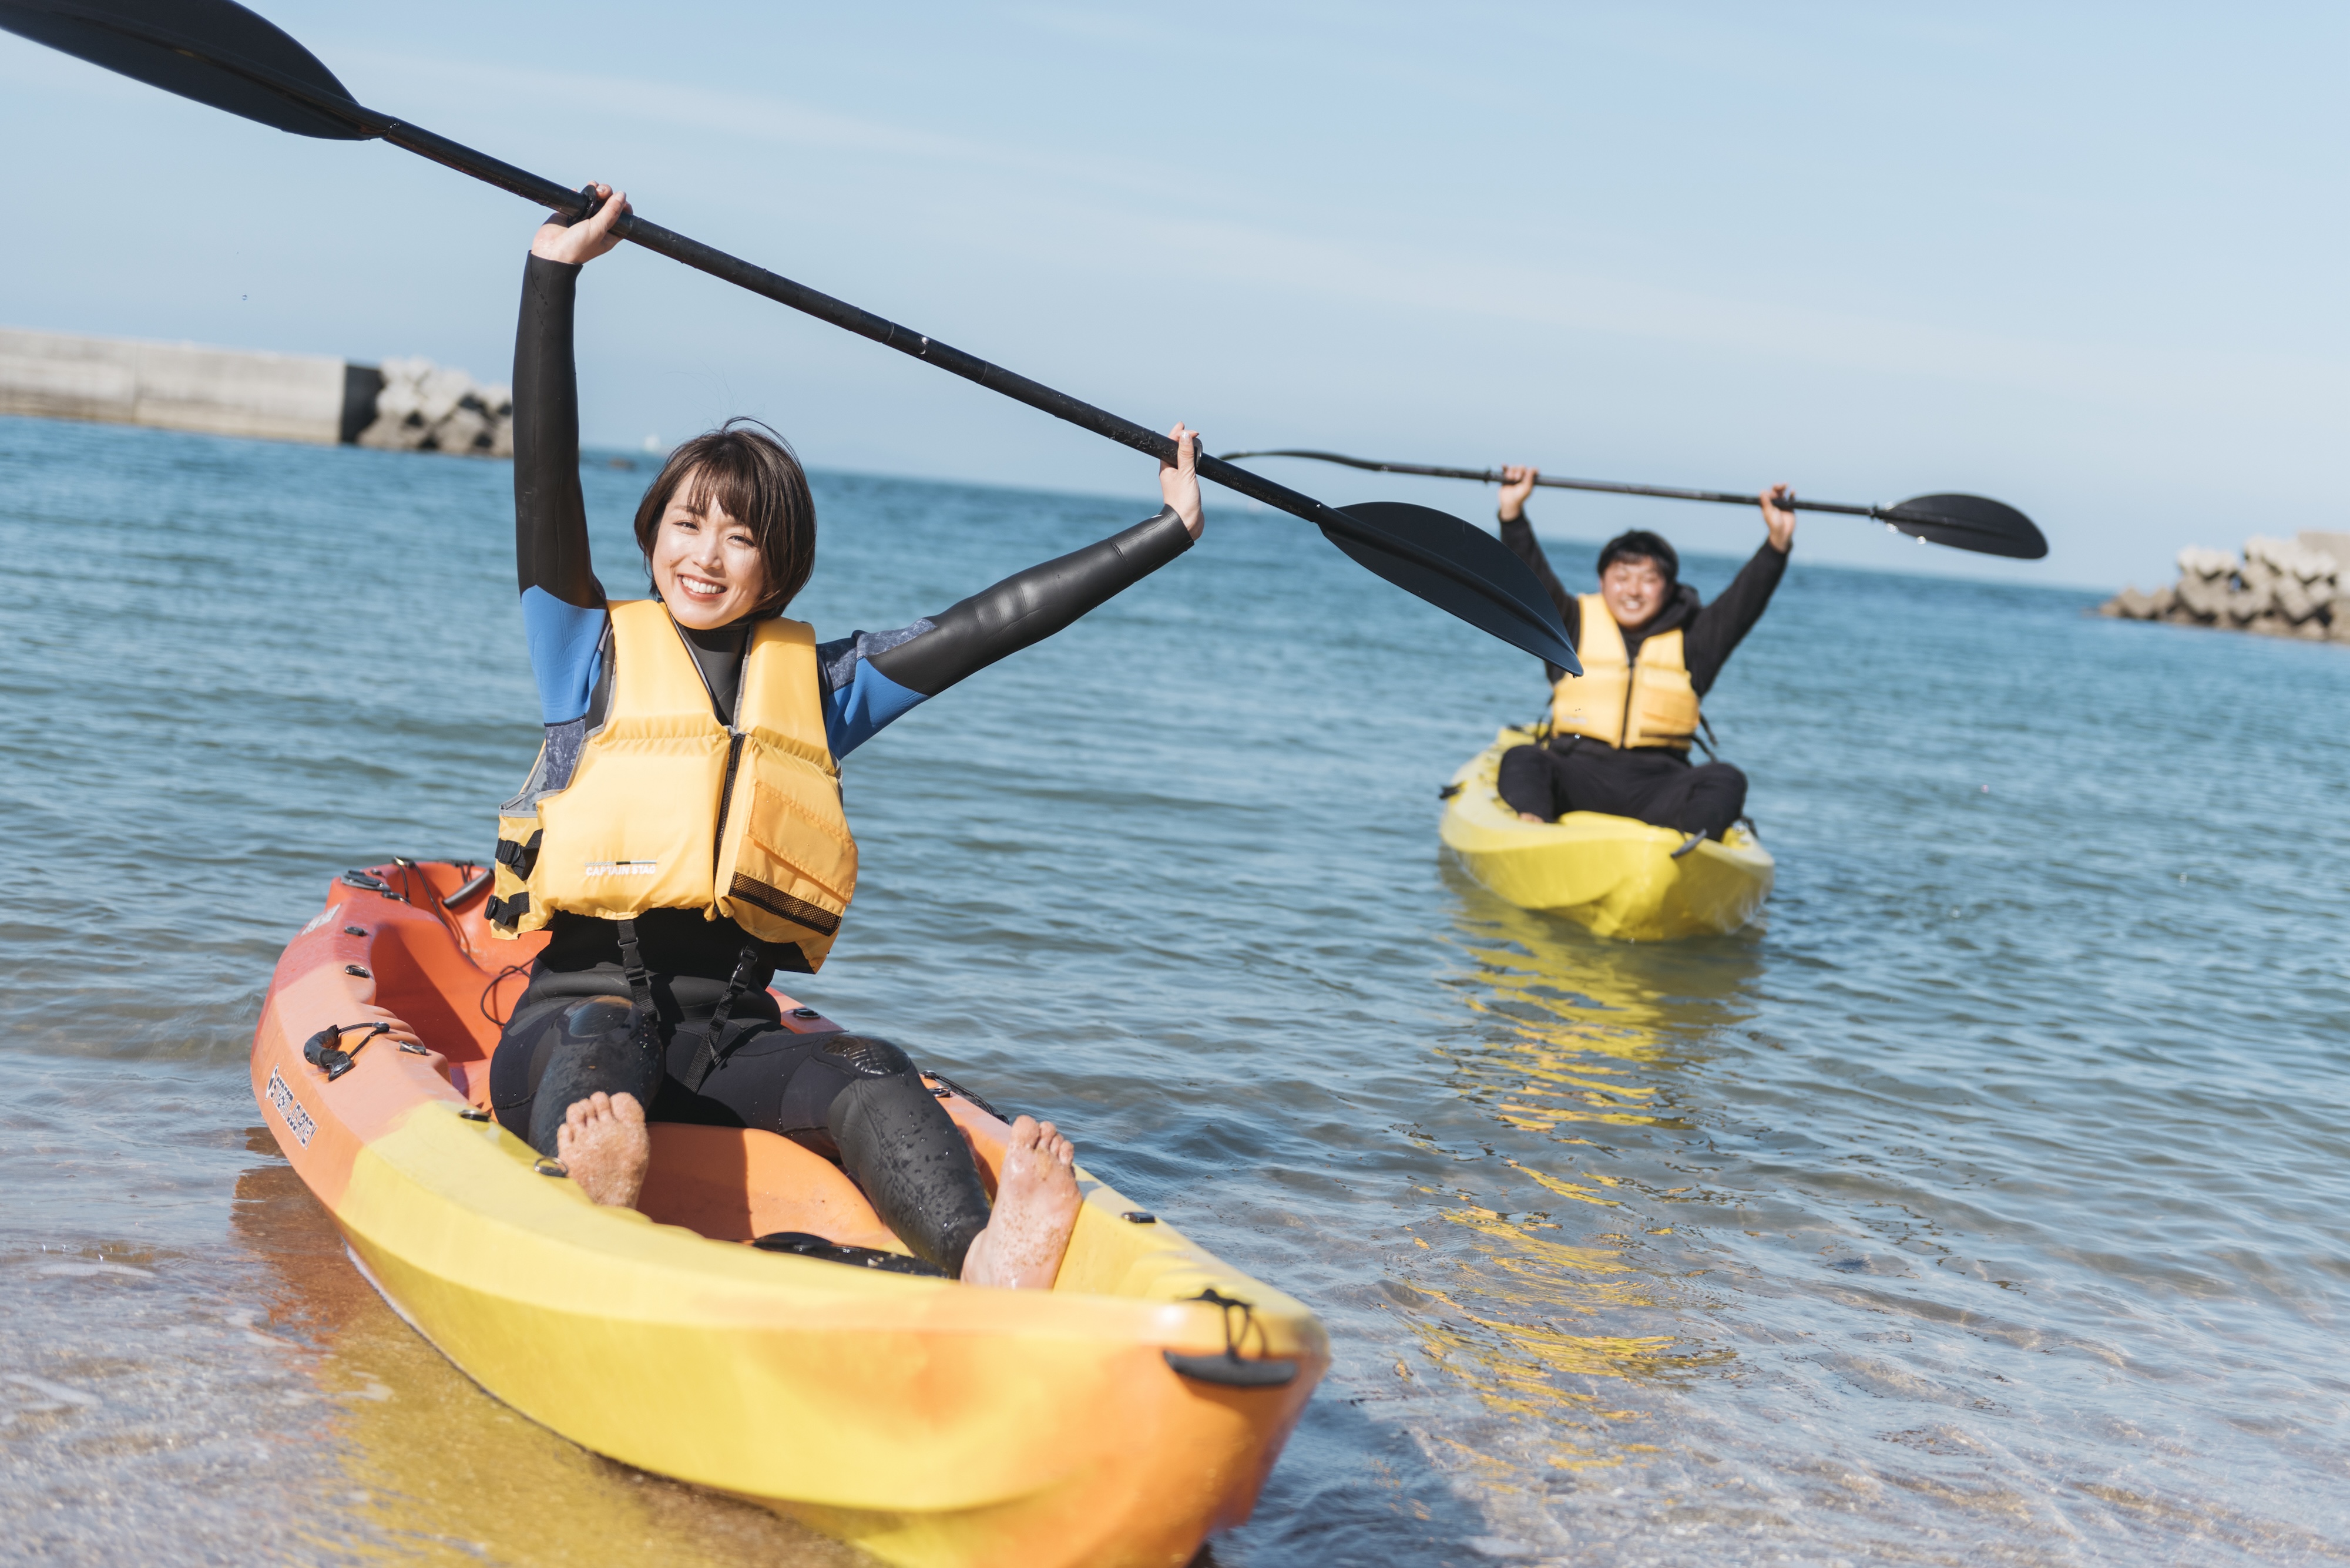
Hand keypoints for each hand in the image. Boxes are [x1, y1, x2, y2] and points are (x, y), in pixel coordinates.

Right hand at [531, 183, 629, 266]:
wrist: (551, 252)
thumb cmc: (577, 247)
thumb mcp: (598, 229)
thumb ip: (610, 212)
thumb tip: (622, 195)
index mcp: (609, 234)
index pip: (622, 217)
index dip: (623, 205)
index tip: (620, 197)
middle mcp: (597, 226)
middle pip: (608, 205)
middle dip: (608, 194)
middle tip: (602, 192)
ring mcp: (583, 219)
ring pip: (593, 200)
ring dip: (595, 190)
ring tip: (592, 186)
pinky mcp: (569, 214)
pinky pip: (577, 200)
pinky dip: (578, 193)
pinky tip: (577, 191)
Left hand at [1160, 423, 1203, 539]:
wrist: (1186, 523)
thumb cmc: (1183, 500)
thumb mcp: (1186, 474)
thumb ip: (1185, 455)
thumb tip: (1184, 435)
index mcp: (1166, 468)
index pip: (1168, 444)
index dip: (1176, 434)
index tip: (1186, 427)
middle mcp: (1170, 472)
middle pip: (1174, 450)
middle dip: (1181, 439)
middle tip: (1192, 432)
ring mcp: (1177, 479)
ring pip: (1181, 459)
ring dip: (1187, 449)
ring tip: (1194, 441)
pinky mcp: (1186, 486)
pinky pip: (1188, 468)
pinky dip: (1192, 461)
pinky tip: (1197, 461)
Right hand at [1498, 464, 1538, 521]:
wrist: (1509, 503)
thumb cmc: (1519, 498)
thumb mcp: (1527, 490)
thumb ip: (1529, 480)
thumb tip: (1531, 470)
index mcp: (1529, 479)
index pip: (1533, 470)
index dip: (1532, 470)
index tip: (1529, 472)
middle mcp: (1522, 476)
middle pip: (1522, 467)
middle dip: (1519, 471)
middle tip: (1517, 479)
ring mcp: (1514, 476)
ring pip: (1513, 467)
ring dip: (1511, 471)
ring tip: (1510, 478)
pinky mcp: (1506, 477)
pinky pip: (1505, 469)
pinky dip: (1504, 466)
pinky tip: (1503, 465)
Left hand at [1761, 482, 1795, 550]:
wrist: (1783, 533)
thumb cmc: (1773, 524)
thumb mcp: (1769, 513)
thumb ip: (1766, 502)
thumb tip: (1762, 491)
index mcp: (1766, 504)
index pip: (1767, 494)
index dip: (1770, 491)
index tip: (1772, 492)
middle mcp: (1774, 503)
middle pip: (1775, 492)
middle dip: (1777, 487)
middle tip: (1780, 485)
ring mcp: (1782, 504)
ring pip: (1783, 493)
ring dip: (1784, 488)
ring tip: (1786, 484)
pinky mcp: (1790, 506)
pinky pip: (1791, 498)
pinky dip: (1792, 494)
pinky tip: (1792, 491)